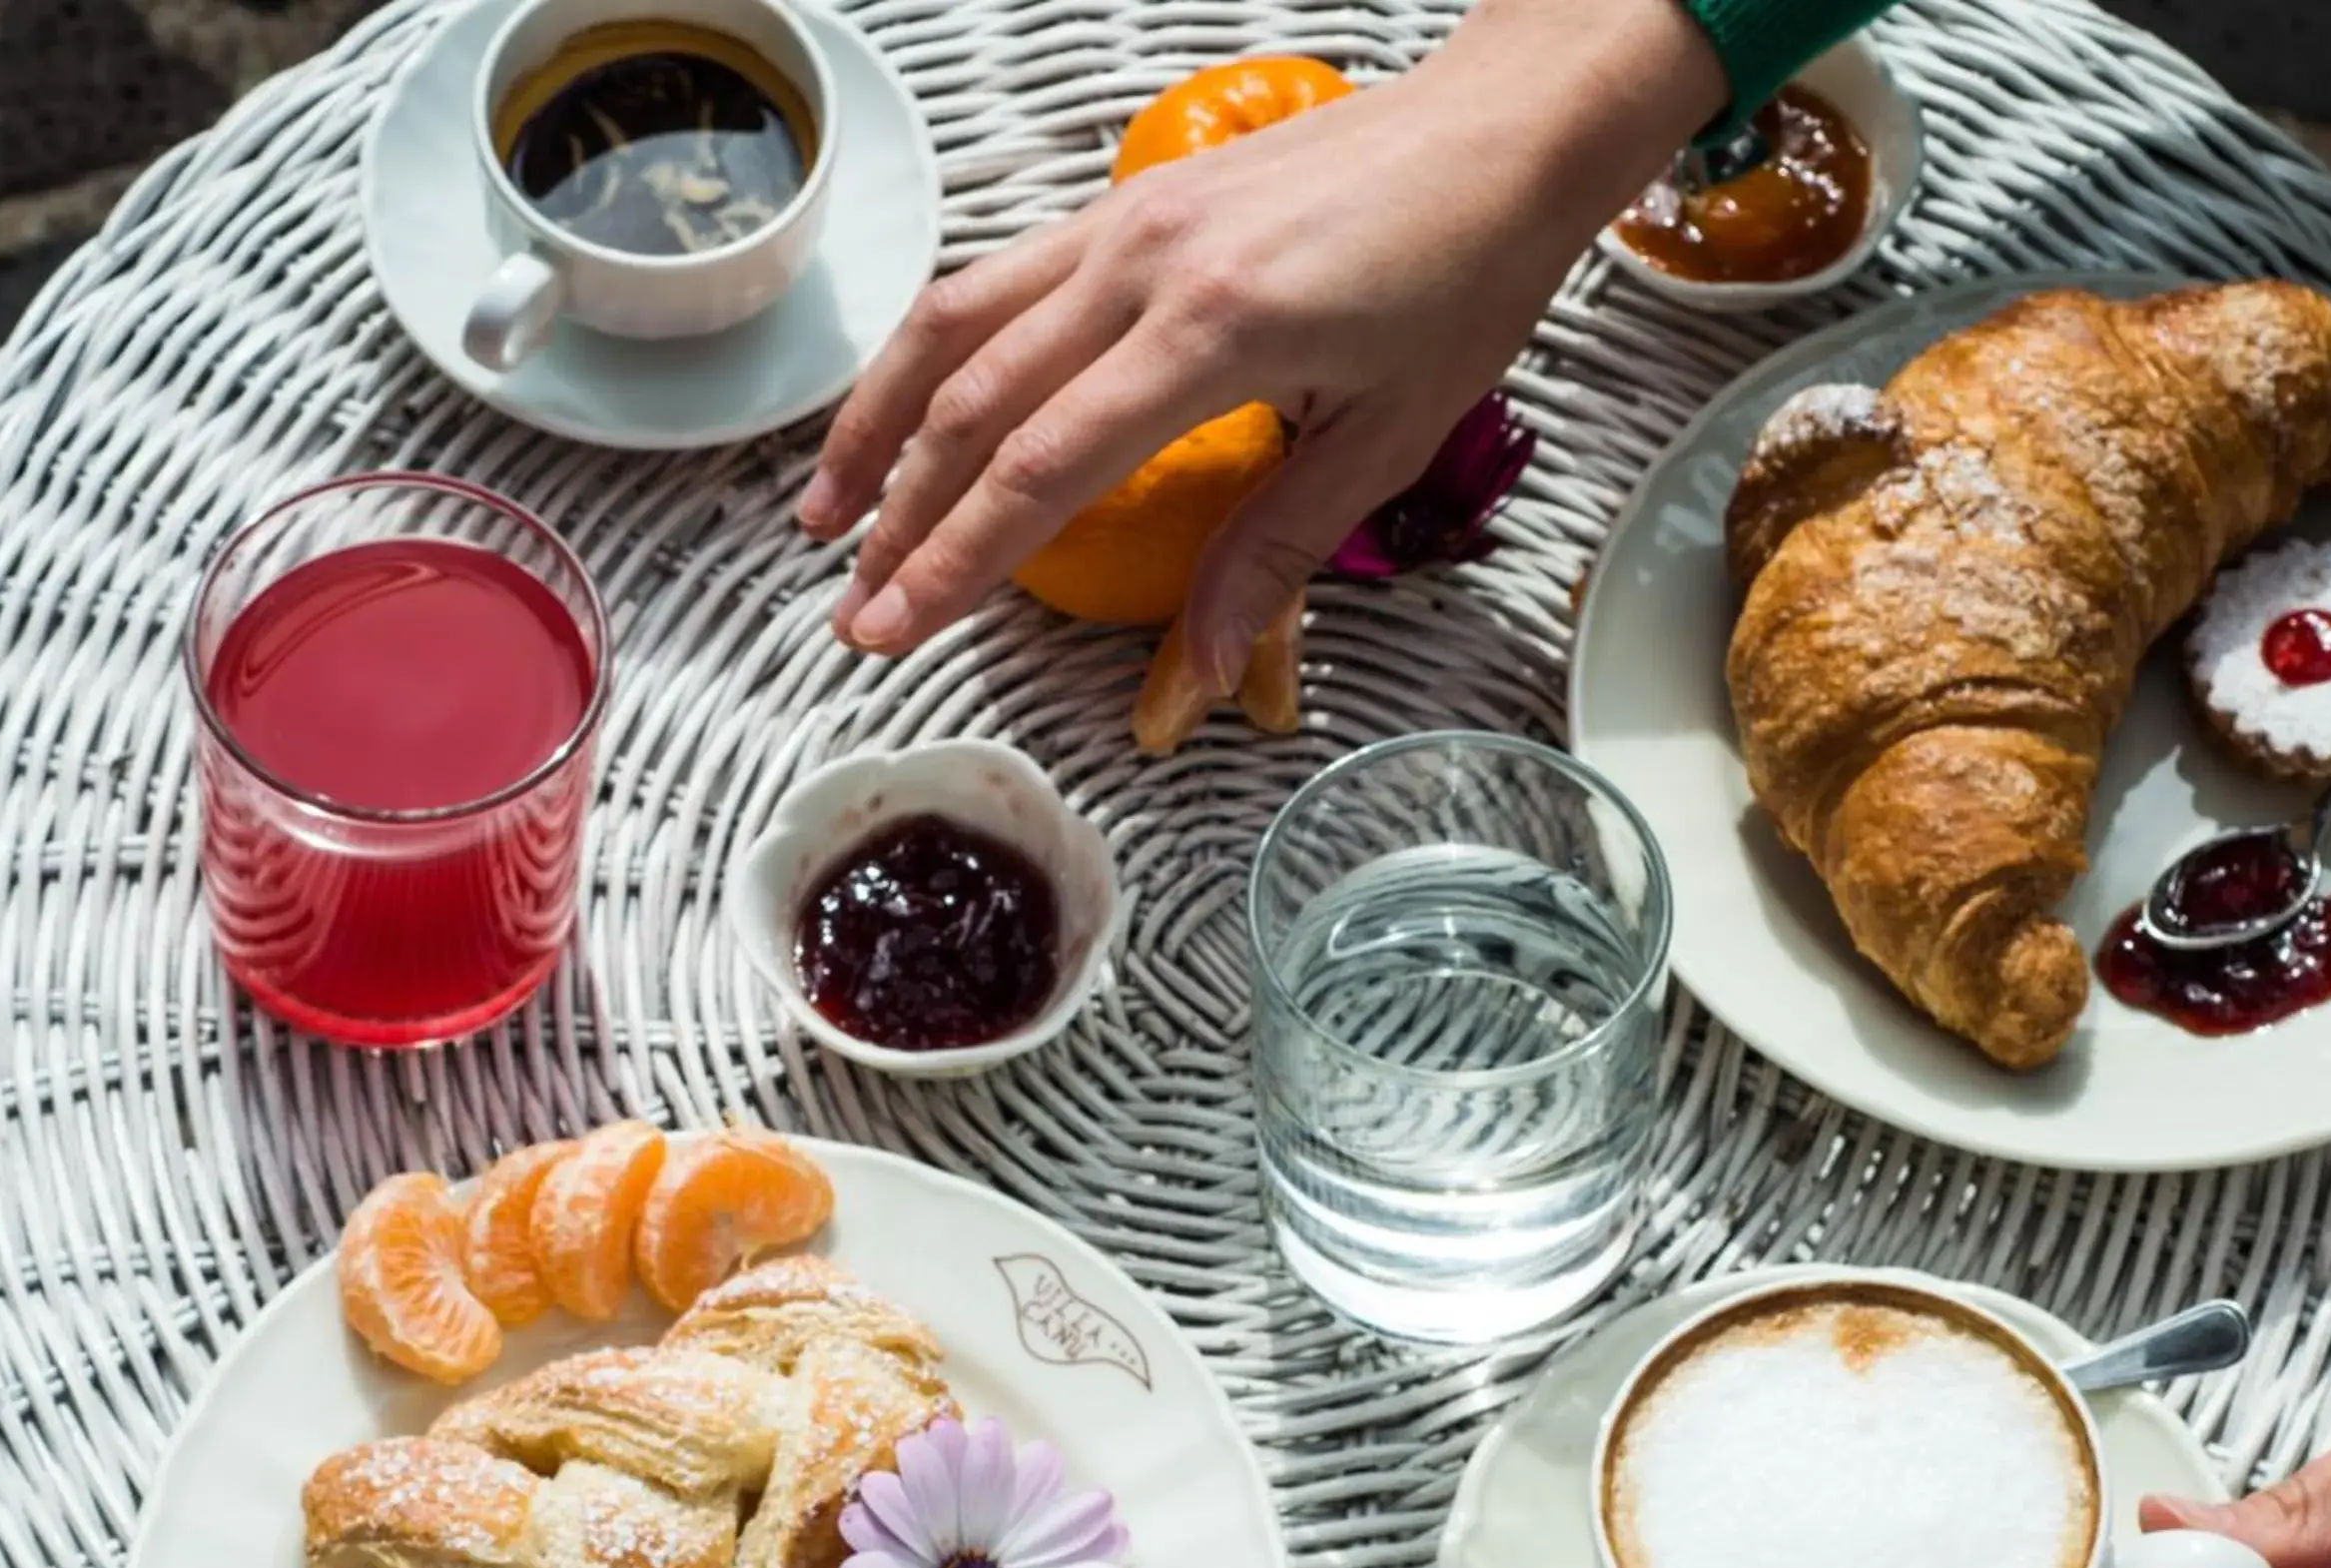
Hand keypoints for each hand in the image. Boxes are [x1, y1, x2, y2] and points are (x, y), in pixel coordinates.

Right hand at [798, 0, 1723, 692]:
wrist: (1500, 130)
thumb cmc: (1465, 273)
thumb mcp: (1387, 439)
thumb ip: (1273, 553)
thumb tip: (1194, 674)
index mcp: (1212, 331)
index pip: (1040, 468)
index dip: (953, 562)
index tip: (893, 632)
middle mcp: (1142, 264)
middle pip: (972, 403)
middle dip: (897, 519)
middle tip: (851, 611)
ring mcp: (1123, 220)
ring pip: (956, 325)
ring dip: (880, 424)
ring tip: (830, 512)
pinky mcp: (1125, 203)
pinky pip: (997, 280)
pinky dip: (934, 353)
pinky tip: (912, 409)